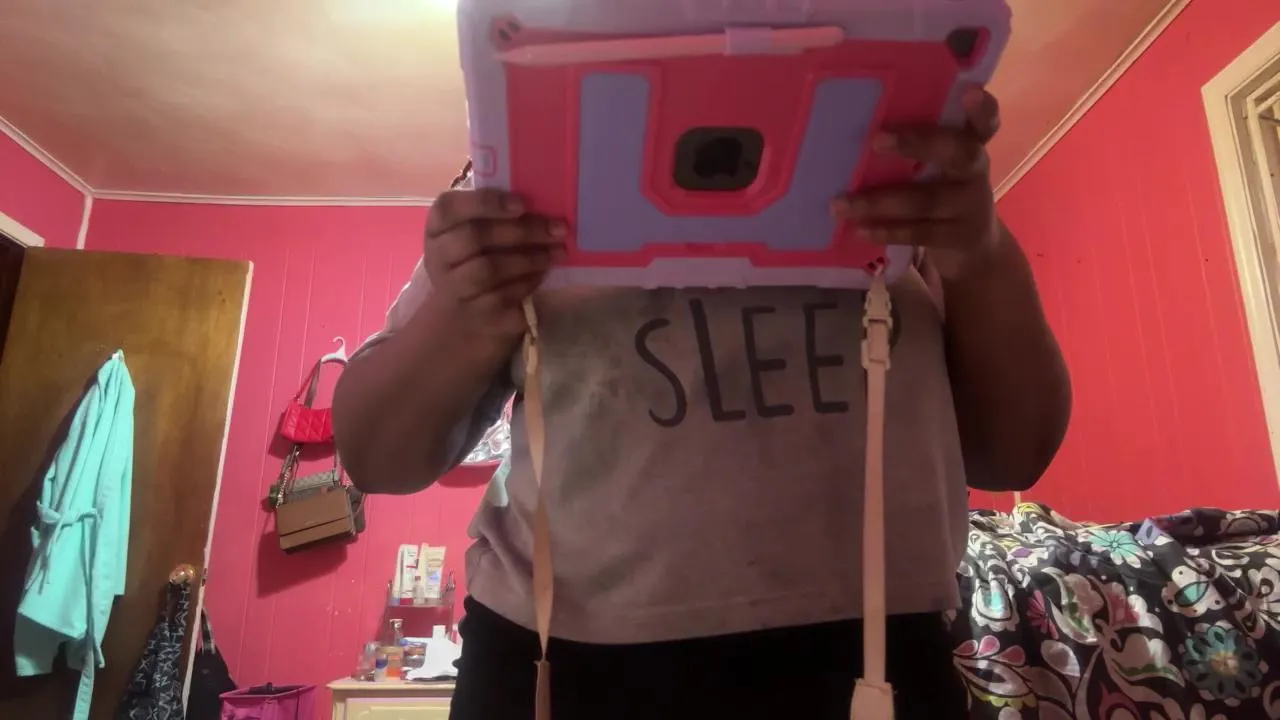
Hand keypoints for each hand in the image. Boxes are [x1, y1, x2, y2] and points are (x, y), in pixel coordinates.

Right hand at [423, 188, 565, 339]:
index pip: (448, 208)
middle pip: (475, 237)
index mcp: (438, 229)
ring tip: (558, 251)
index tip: (521, 204)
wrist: (464, 317)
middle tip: (557, 228)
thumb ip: (497, 216)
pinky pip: (505, 295)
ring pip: (490, 269)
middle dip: (521, 230)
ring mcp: (455, 290)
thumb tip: (542, 202)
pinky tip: (543, 273)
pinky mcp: (477, 315)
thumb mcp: (476, 235)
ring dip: (530, 258)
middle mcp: (439, 258)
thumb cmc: (475, 262)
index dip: (485, 202)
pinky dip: (529, 281)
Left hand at [832, 86, 1001, 279]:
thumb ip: (917, 147)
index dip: (982, 108)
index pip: (984, 121)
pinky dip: (887, 231)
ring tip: (840, 204)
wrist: (975, 245)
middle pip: (957, 152)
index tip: (970, 92)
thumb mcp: (940, 165)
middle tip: (875, 139)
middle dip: (917, 144)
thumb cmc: (943, 189)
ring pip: (926, 200)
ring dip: (879, 202)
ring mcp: (973, 205)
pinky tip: (860, 229)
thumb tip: (855, 135)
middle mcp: (977, 169)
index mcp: (972, 142)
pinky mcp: (961, 237)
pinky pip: (920, 232)